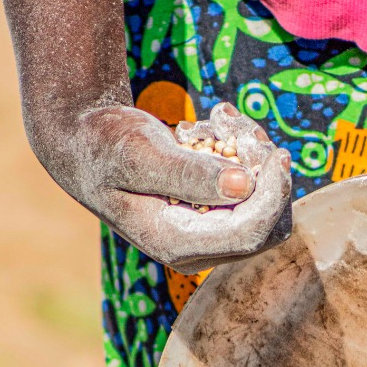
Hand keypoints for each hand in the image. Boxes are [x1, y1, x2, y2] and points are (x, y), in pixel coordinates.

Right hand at [33, 101, 292, 274]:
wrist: (89, 145)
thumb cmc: (108, 145)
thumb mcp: (141, 154)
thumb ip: (188, 174)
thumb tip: (242, 186)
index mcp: (176, 245)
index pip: (250, 234)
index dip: (273, 196)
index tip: (276, 152)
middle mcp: (198, 250)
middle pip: (267, 223)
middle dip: (264, 171)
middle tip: (237, 125)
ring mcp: (209, 237)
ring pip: (265, 202)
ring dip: (253, 154)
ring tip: (219, 116)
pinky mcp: (218, 217)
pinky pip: (254, 188)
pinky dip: (244, 151)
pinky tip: (218, 120)